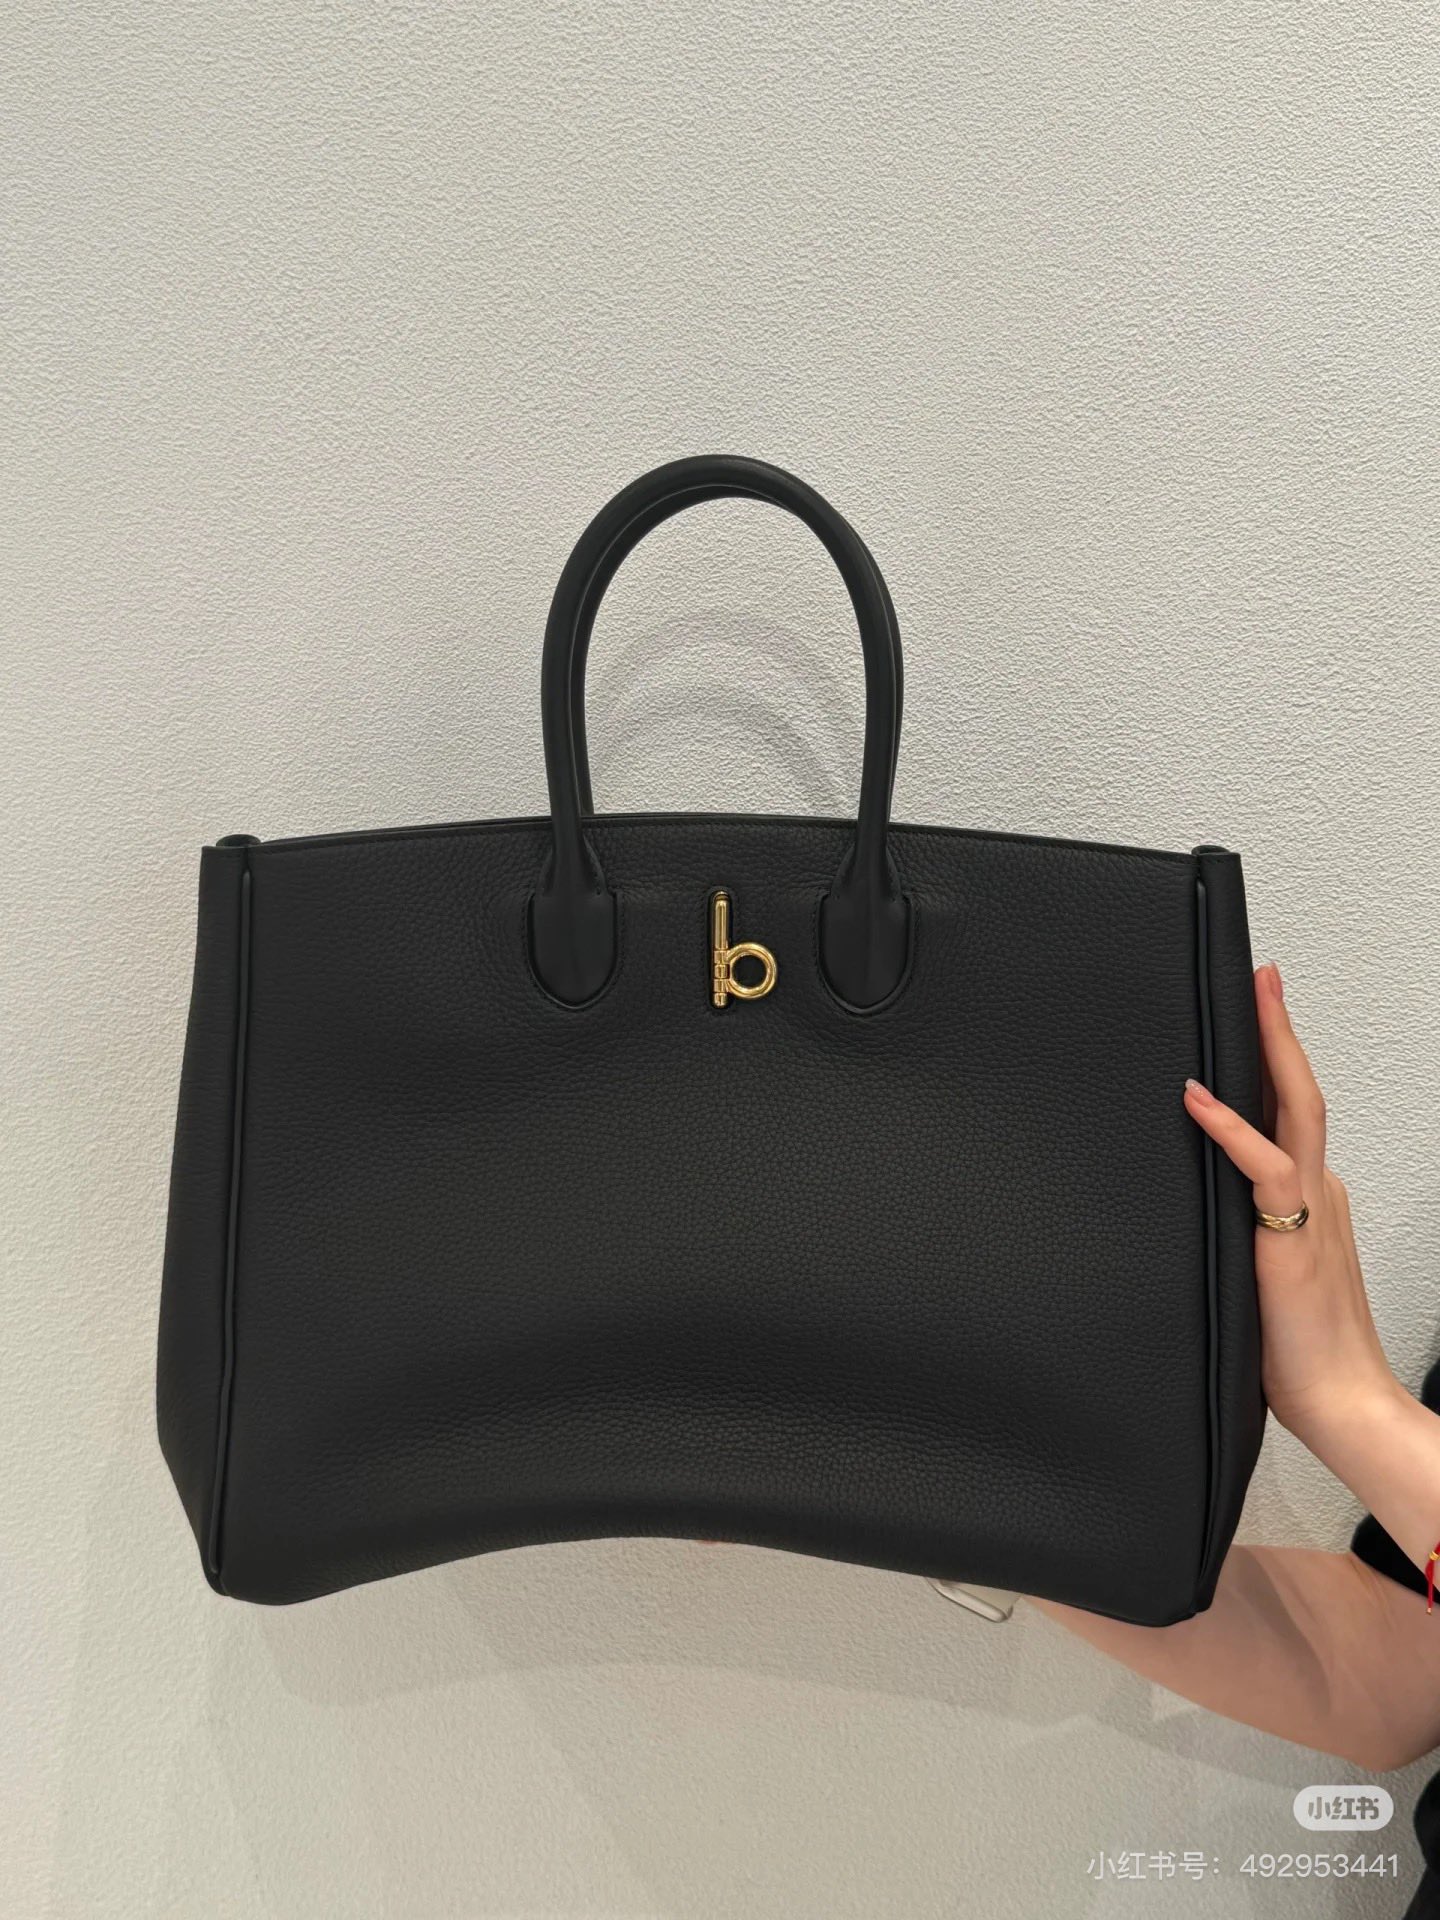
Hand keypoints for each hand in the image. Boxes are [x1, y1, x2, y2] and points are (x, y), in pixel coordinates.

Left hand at [1182, 962, 1400, 1454]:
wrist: (1341, 1403)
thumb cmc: (1298, 1353)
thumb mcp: (1258, 1276)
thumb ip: (1235, 1234)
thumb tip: (1188, 1210)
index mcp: (1311, 1199)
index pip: (1290, 1116)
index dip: (1274, 1066)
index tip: (1256, 1020)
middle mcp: (1317, 1192)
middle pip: (1301, 1094)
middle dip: (1281, 1032)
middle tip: (1264, 977)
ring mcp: (1311, 1209)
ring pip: (1295, 1112)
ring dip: (1271, 1051)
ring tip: (1255, 998)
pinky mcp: (1292, 1236)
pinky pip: (1263, 1169)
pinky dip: (1230, 1130)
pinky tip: (1198, 1097)